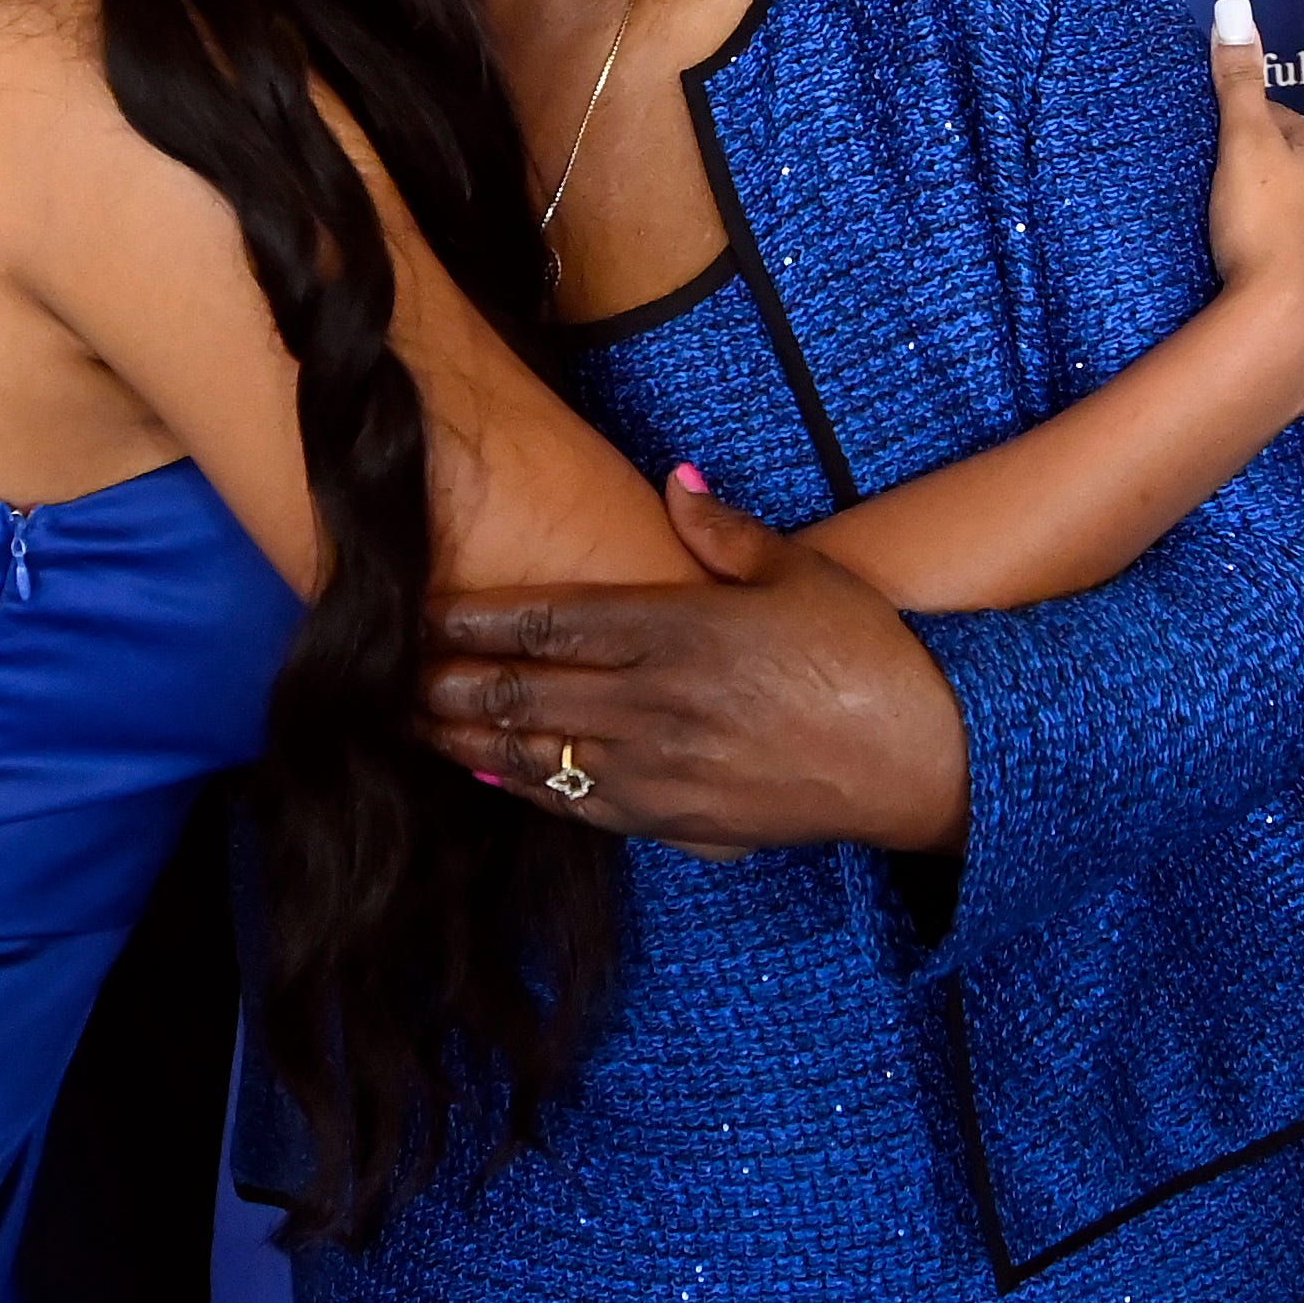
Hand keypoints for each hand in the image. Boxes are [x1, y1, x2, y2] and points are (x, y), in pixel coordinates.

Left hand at [420, 472, 970, 852]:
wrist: (919, 760)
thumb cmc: (867, 655)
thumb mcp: (802, 572)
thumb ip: (723, 532)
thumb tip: (673, 480)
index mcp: (681, 631)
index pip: (550, 622)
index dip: (475, 619)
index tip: (420, 610)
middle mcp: (656, 704)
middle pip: (525, 691)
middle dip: (447, 681)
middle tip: (384, 672)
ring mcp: (662, 771)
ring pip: (538, 754)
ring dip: (467, 738)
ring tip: (412, 723)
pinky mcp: (678, 822)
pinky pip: (581, 806)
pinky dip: (525, 786)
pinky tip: (487, 772)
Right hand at [1204, 0, 1303, 390]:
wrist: (1292, 328)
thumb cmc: (1264, 226)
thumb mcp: (1242, 144)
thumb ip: (1238, 81)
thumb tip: (1234, 8)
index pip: (1286, 123)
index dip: (1248, 129)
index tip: (1215, 145)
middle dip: (1273, 178)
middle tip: (1223, 195)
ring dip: (1288, 226)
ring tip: (1243, 241)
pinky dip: (1298, 271)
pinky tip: (1270, 284)